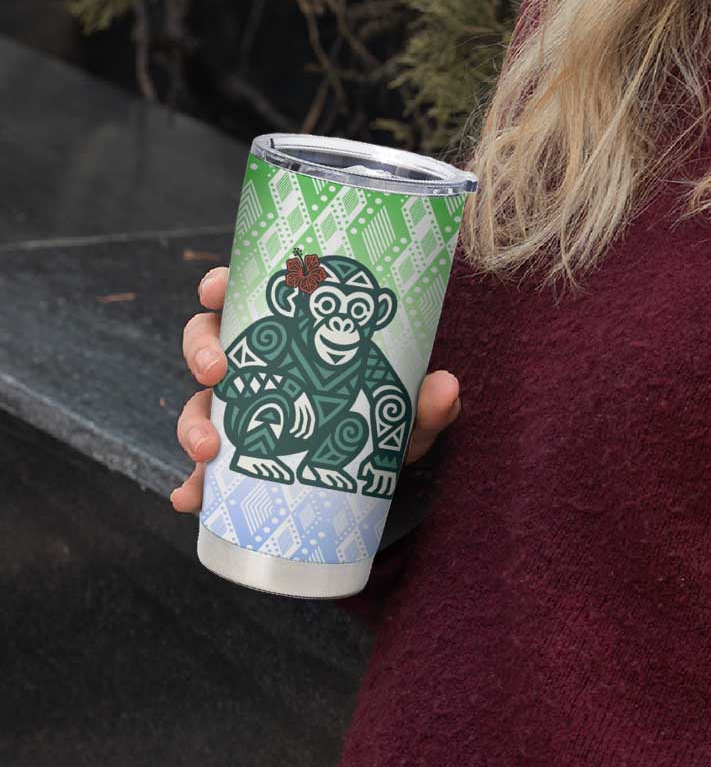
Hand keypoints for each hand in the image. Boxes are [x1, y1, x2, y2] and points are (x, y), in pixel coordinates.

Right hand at [169, 266, 461, 511]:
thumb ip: (426, 401)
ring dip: (193, 422)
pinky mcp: (241, 457)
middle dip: (202, 353)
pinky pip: (206, 470)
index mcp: (289, 334)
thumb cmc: (385, 416)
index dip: (220, 286)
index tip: (216, 289)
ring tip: (207, 450)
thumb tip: (446, 387)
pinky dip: (193, 485)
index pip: (245, 296)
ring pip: (200, 403)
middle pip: (208, 343)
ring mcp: (245, 411)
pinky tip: (191, 499)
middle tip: (217, 371)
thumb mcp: (406, 408)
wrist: (378, 470)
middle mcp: (259, 366)